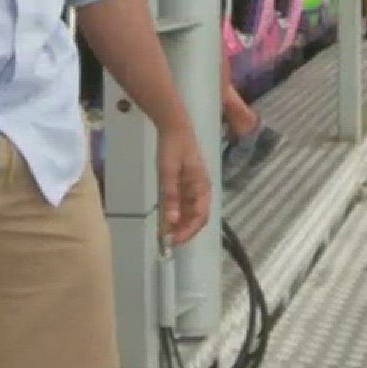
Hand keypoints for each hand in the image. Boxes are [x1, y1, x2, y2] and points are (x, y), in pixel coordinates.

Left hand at [155, 121, 211, 247]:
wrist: (174, 126)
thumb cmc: (173, 147)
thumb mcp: (168, 172)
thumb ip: (170, 196)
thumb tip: (172, 221)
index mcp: (202, 187)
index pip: (200, 216)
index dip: (188, 232)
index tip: (173, 241)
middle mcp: (201, 190)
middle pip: (197, 218)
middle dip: (184, 231)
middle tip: (167, 241)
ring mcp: (194, 187)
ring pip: (190, 213)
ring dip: (180, 225)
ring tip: (164, 234)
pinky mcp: (186, 184)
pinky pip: (184, 205)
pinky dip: (176, 215)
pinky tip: (165, 219)